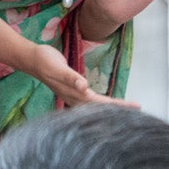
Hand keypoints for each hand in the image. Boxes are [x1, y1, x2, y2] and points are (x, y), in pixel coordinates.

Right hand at [18, 42, 133, 109]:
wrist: (31, 59)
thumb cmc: (44, 61)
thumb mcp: (57, 67)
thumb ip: (70, 77)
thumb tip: (84, 87)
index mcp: (75, 93)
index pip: (101, 103)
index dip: (117, 106)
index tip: (133, 107)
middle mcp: (75, 97)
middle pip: (100, 108)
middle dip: (118, 110)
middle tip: (137, 108)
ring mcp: (72, 95)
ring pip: (95, 106)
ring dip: (110, 108)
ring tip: (125, 108)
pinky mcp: (71, 90)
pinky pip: (89, 101)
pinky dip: (100, 103)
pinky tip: (104, 103)